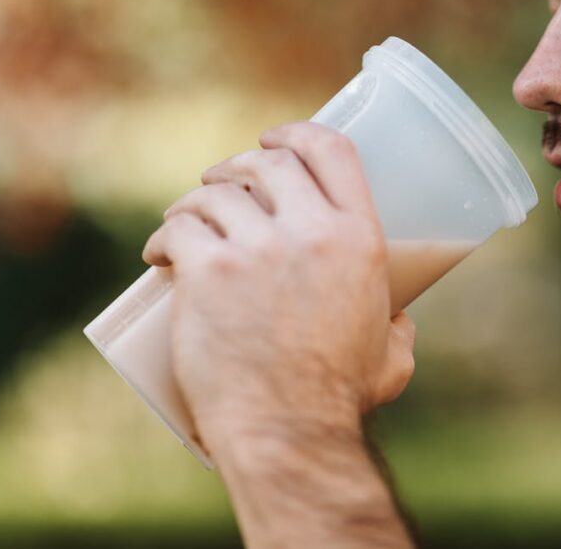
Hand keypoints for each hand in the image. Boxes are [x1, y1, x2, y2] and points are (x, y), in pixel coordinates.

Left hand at [142, 122, 415, 450]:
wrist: (289, 428)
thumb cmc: (340, 397)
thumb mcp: (394, 354)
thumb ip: (401, 329)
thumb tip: (398, 321)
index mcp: (360, 238)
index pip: (332, 150)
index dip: (298, 132)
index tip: (274, 138)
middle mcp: (312, 232)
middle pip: (269, 162)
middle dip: (239, 165)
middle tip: (222, 185)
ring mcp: (257, 249)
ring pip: (216, 194)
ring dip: (196, 201)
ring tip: (186, 222)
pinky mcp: (209, 272)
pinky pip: (178, 229)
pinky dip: (164, 237)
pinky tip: (159, 254)